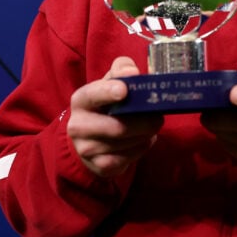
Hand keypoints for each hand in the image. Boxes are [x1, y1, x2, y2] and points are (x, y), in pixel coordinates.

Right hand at [66, 56, 163, 177]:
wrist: (89, 138)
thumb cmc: (106, 105)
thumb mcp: (111, 83)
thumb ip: (122, 70)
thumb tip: (132, 71)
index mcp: (81, 100)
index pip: (93, 95)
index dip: (108, 92)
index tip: (124, 90)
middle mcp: (78, 126)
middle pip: (117, 127)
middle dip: (144, 122)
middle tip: (159, 117)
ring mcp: (86, 149)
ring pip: (125, 143)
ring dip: (145, 135)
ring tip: (151, 127)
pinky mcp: (98, 166)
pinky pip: (127, 159)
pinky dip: (141, 149)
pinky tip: (144, 141)